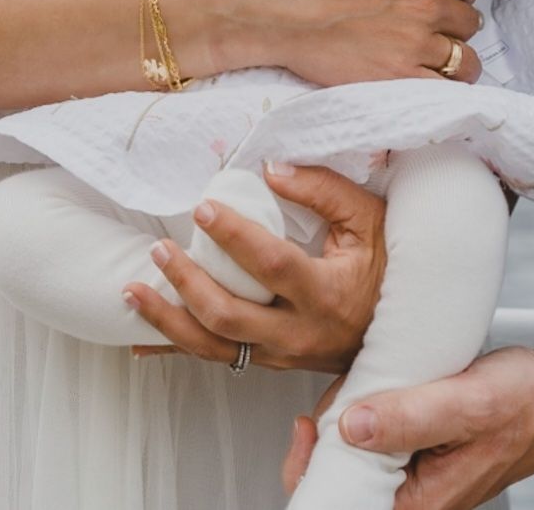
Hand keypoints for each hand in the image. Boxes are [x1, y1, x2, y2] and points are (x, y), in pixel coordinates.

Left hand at [126, 163, 385, 372]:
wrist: (402, 328)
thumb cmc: (387, 265)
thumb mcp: (368, 218)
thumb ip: (323, 189)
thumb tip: (270, 170)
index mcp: (327, 293)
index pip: (271, 265)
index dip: (234, 236)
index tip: (203, 208)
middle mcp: (300, 333)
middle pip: (229, 316)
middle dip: (186, 283)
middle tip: (158, 248)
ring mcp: (282, 355)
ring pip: (214, 347)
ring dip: (168, 321)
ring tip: (131, 291)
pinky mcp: (270, 362)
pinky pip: (217, 358)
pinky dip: (176, 348)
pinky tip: (141, 340)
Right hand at [229, 0, 481, 85]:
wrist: (265, 3)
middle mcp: (426, 2)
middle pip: (467, 17)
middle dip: (454, 16)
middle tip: (435, 19)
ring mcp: (413, 43)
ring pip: (464, 56)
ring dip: (455, 51)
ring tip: (441, 52)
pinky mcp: (395, 76)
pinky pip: (446, 86)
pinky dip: (445, 82)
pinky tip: (433, 77)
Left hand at [283, 347, 533, 507]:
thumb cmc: (526, 403)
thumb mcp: (467, 402)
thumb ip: (409, 418)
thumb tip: (351, 427)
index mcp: (422, 502)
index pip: (343, 506)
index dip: (311, 469)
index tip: (309, 426)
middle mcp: (416, 496)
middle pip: (343, 477)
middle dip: (332, 431)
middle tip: (347, 390)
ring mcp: (417, 473)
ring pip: (358, 452)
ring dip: (352, 414)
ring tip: (370, 379)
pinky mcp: (420, 449)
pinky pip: (379, 435)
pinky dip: (373, 405)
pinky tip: (384, 381)